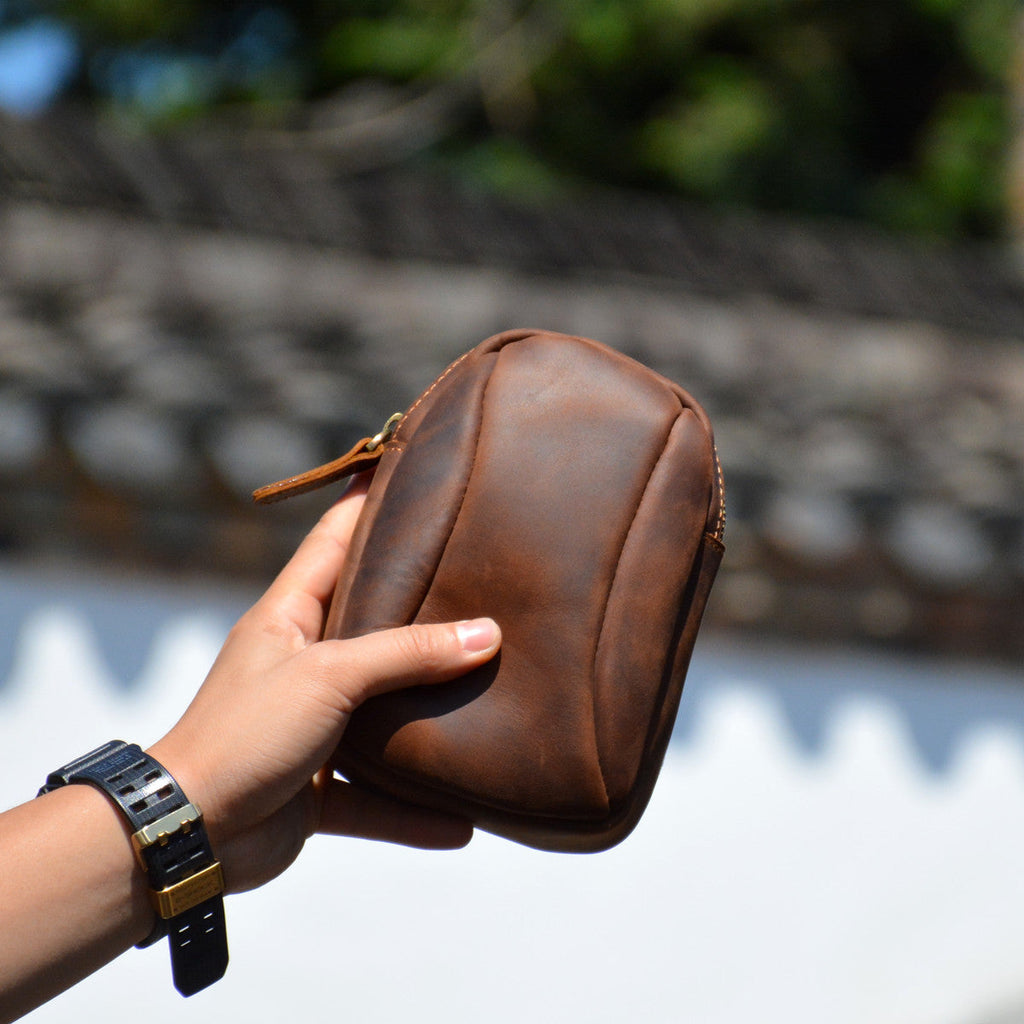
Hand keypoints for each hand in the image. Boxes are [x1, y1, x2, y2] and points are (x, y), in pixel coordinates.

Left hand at [148, 476, 500, 892]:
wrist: (189, 832)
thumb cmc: (244, 733)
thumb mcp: (330, 675)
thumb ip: (408, 653)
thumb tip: (487, 635)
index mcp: (290, 616)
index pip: (333, 541)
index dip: (367, 502)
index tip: (410, 470)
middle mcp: (303, 663)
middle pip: (373, 623)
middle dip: (423, 608)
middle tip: (482, 580)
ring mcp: (312, 724)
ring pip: (383, 711)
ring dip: (428, 716)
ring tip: (488, 697)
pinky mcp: (317, 784)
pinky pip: (376, 796)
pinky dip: (412, 811)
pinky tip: (460, 825)